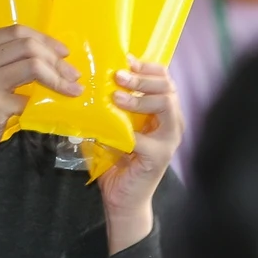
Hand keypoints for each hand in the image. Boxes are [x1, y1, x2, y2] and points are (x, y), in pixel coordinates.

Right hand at [0, 25, 79, 222]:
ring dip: (58, 77)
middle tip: (73, 74)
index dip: (46, 40)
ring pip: (33, 65)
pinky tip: (54, 107)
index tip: (64, 52)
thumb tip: (51, 58)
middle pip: (28, 45)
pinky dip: (46, 101)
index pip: (17, 32)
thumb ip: (8, 63)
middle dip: (56, 59)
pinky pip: (30, 97)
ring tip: (73, 88)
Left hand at [97, 59, 182, 252]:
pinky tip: (105, 133)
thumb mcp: (113, 127)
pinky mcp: (159, 157)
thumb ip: (108, 107)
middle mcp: (172, 122)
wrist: (122, 198)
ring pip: (166, 106)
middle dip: (142, 78)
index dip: (146, 66)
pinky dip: (124, 133)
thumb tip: (86, 82)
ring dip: (139, 98)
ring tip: (115, 96)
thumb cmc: (118, 160)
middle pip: (168, 87)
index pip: (164, 78)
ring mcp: (168, 140)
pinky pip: (143, 139)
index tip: (125, 59)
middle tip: (118, 75)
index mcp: (163, 111)